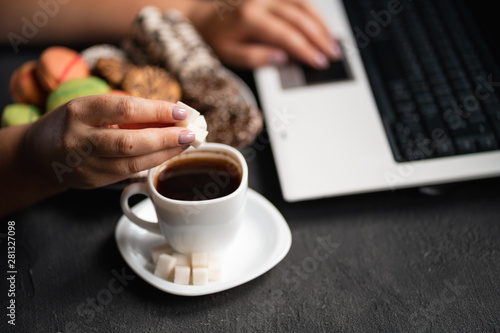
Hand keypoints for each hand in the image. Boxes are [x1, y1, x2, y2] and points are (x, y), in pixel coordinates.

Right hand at [22, 95, 194, 188]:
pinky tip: (167, 155)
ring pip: (132, 162)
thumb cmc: (73, 123)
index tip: (181, 110)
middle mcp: (79, 139)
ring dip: (164, 153)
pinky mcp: (92, 182)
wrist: (38, 154)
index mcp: (79, 111)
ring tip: (184, 144)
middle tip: (190, 132)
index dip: (156, 110)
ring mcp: (85, 165)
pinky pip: (128, 173)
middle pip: (130, 141)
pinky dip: (152, 163)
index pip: (125, 108)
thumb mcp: (92, 108)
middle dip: (166, 137)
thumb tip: (172, 115)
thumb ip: (127, 112)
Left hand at [190, 0, 341, 68]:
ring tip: (332, 41)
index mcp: (249, 18)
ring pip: (302, 3)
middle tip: (334, 54)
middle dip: (320, 37)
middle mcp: (260, 1)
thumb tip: (283, 59)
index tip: (320, 62)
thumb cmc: (215, 38)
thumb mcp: (230, 55)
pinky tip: (321, 24)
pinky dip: (312, 10)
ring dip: (321, 22)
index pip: (286, 35)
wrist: (202, 17)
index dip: (306, 50)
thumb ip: (256, 57)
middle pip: (299, 17)